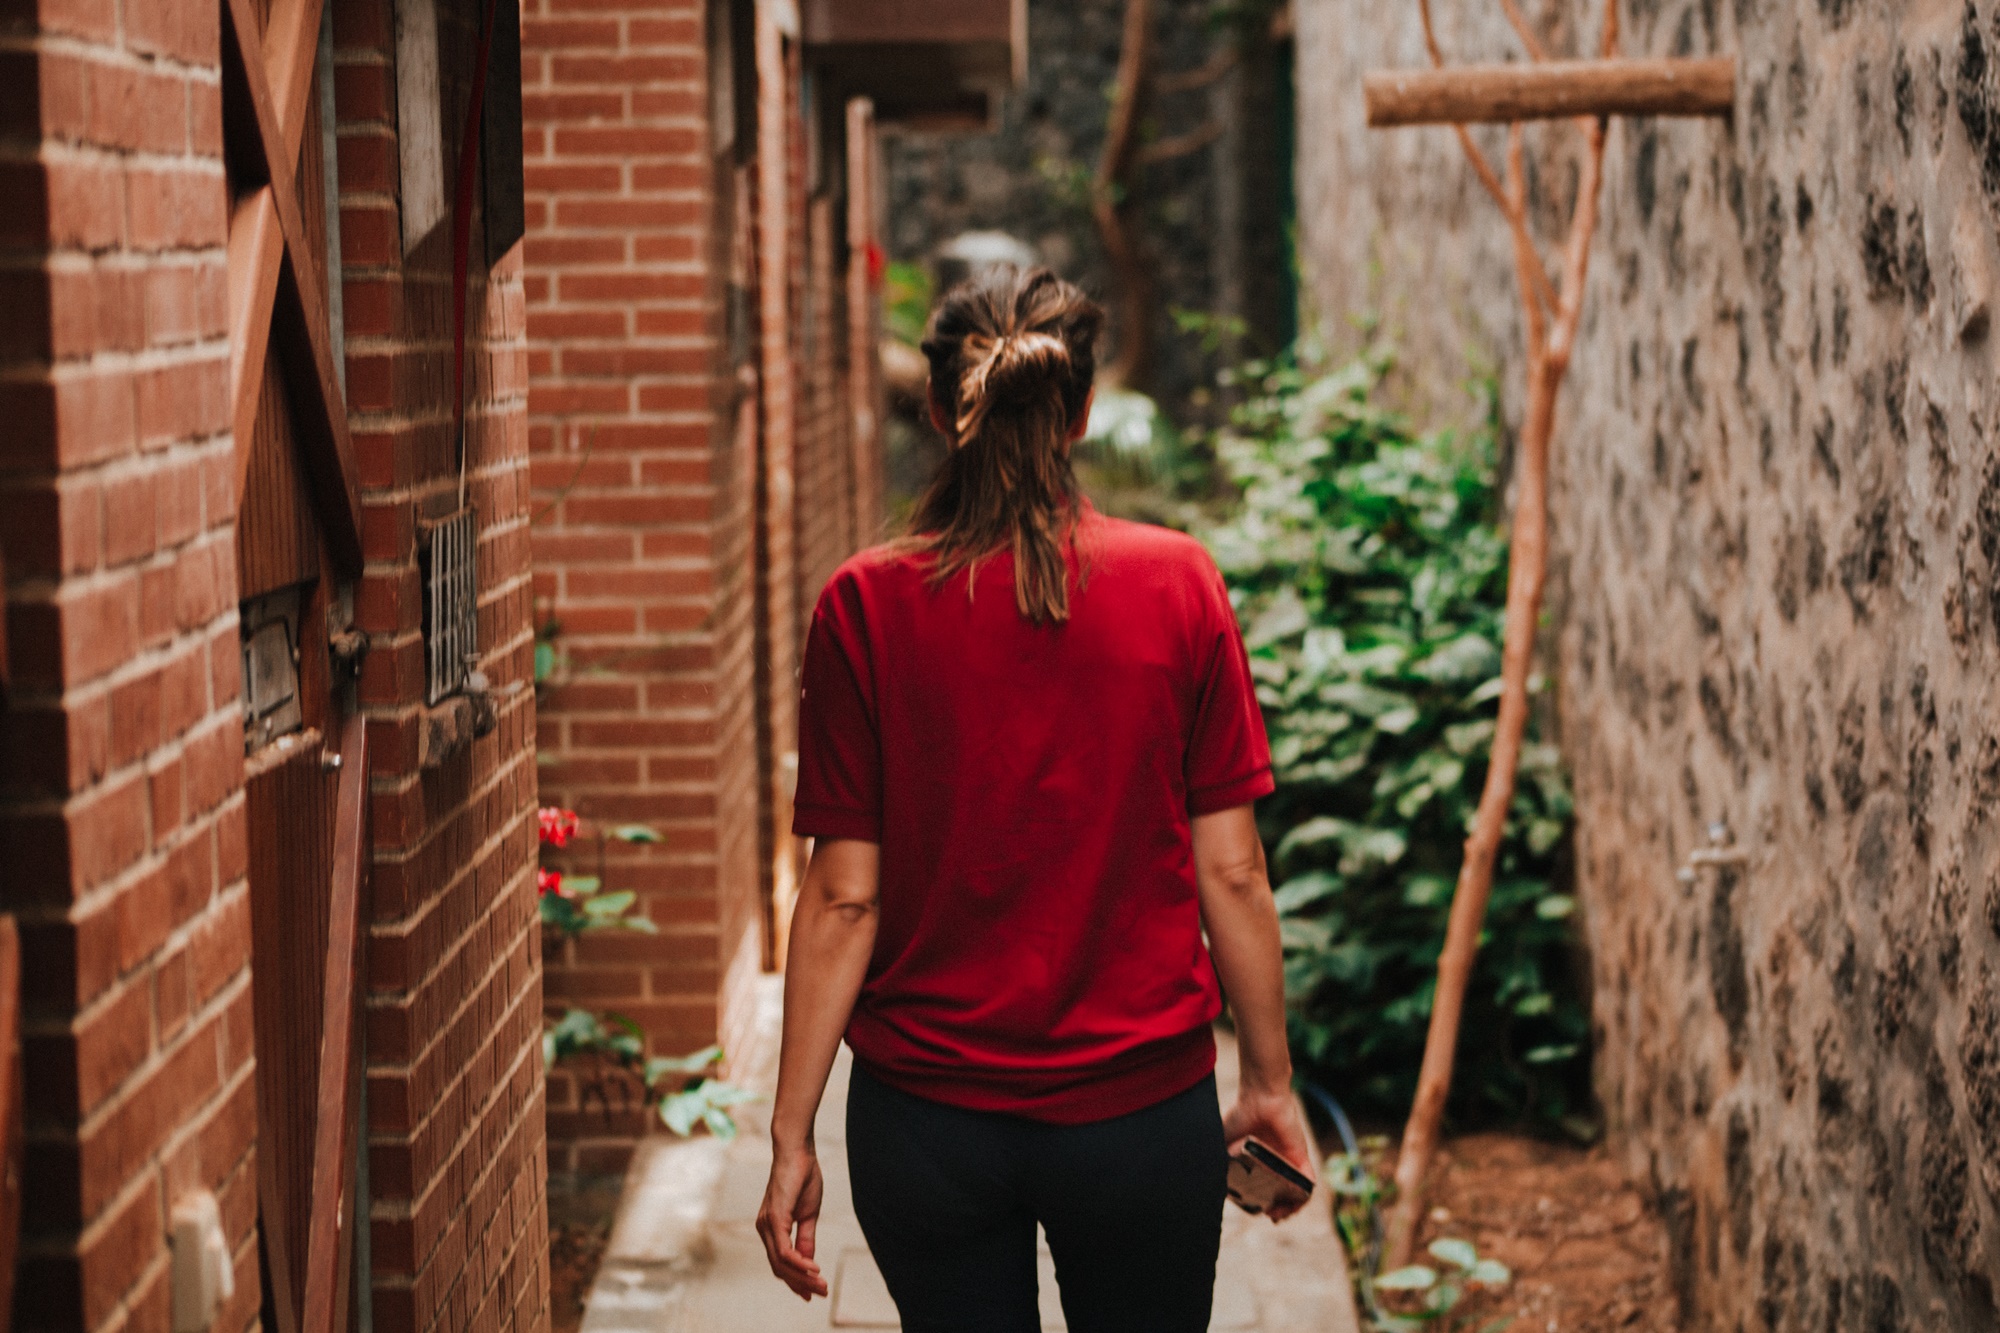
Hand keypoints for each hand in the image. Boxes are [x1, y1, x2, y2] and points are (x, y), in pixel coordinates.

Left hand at [756, 1142, 828, 1298]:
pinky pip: (784, 1250)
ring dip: (802, 1278)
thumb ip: (805, 1239)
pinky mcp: (774, 1218)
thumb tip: (808, 1263)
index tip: (814, 1293)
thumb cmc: (802, 1177)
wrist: (797, 1150)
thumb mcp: (808, 1214)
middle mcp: (764, 1229)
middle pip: (779, 1268)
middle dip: (801, 1284)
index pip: (781, 1263)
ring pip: (781, 1263)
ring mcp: (767, 1224)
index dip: (796, 1280)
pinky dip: (799, 1263)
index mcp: (771, 1228)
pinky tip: (814, 1269)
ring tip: (822, 1285)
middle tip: (822, 1294)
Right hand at [1223, 1086, 1315, 1222]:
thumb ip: (1218, 1162)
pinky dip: (1304, 1195)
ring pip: (1295, 1191)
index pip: (1261, 1188)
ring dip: (1291, 1207)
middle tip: (1270, 1215)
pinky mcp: (1300, 1157)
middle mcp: (1273, 1163)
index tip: (1254, 1210)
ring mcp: (1288, 1161)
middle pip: (1280, 1193)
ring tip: (1280, 1214)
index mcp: (1256, 1160)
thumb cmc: (1239, 1116)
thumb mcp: (1222, 1143)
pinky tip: (1295, 1205)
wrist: (1258, 1098)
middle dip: (1277, 1210)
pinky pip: (1307, 1181)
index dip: (1259, 1203)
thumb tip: (1209, 1183)